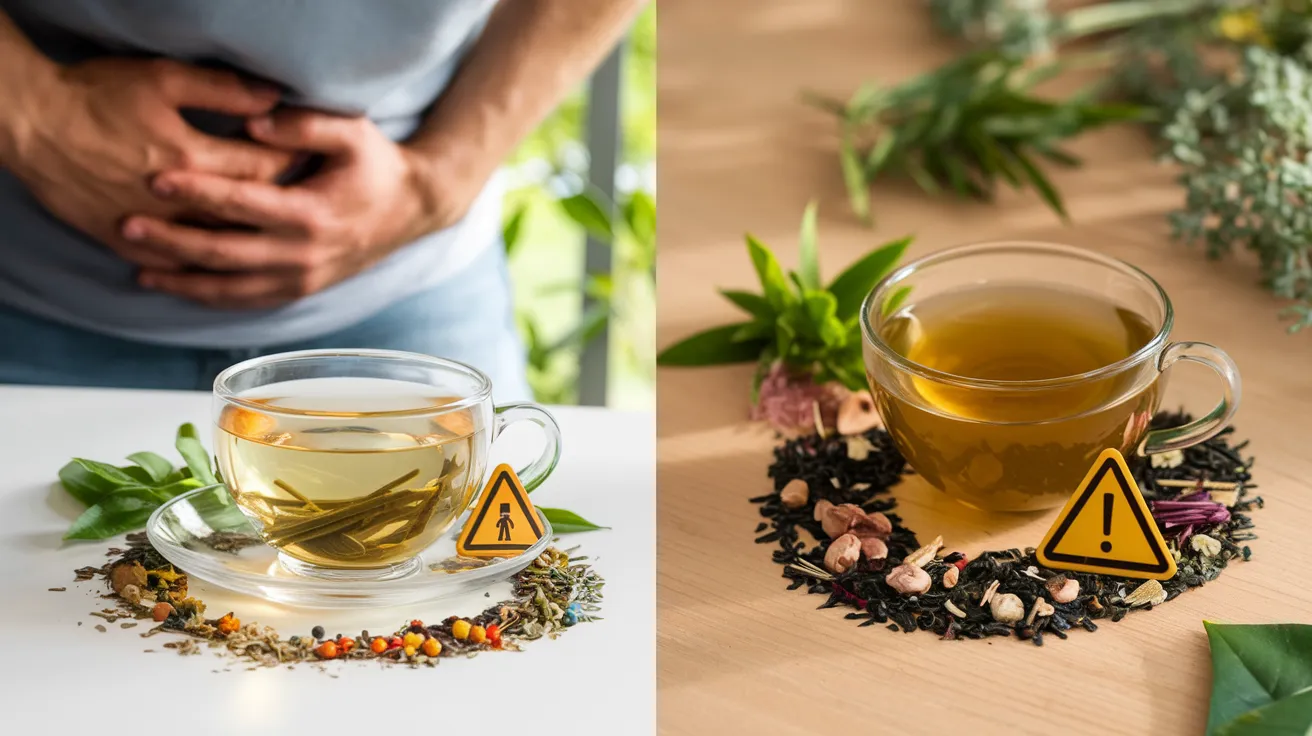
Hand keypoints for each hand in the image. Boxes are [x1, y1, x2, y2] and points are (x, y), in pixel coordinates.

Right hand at [0, 57, 293, 268]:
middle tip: (298, 200)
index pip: (263, 170)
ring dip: (244, 243)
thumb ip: (223, 90)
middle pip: (244, 213)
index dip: (289, 163)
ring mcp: (150, 226)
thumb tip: (273, 97)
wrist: (31, 123)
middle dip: (275, 208)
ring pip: (213, 248)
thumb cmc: (96, 94)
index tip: (306, 158)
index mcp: (193, 158)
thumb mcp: (163, 79)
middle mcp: (177, 202)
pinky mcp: (123, 241)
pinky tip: (221, 270)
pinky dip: (199, 271)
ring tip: (269, 234)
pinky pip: (172, 269)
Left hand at [121, 109, 473, 307]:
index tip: (157, 180)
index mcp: (312, 214)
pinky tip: (178, 286)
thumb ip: (303, 125)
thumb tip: (249, 119)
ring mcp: (302, 279)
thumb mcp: (352, 132)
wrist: (414, 210)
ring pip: (231, 289)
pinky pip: (247, 302)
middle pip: (224, 254)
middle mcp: (304, 255)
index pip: (242, 205)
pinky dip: (209, 298)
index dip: (197, 193)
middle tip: (128, 227)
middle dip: (172, 242)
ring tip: (140, 269)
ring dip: (183, 280)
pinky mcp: (301, 290)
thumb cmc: (378, 166)